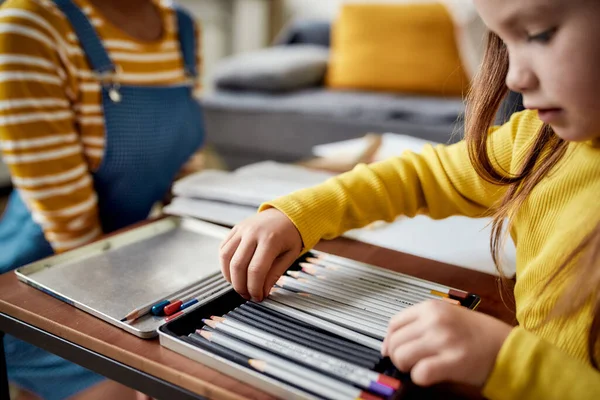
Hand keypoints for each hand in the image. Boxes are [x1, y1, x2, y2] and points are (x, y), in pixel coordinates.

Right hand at [219, 208, 302, 300]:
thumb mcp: (290, 255)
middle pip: (238, 265)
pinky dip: (225, 264)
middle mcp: (253, 233)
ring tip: (239, 285)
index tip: (258, 297)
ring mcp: (242, 229)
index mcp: (270, 239)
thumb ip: (275, 274)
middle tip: (247, 295)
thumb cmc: (290, 235)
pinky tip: (233, 273)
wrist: (286, 214)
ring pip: (226, 257)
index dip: (254, 288)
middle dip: (240, 286)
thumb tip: (262, 292)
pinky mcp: (235, 229)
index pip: (256, 270)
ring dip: (229, 277)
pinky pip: (223, 249)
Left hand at [382, 300, 511, 387]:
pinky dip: (420, 377)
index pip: (394, 323)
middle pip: (395, 341)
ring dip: (407, 367)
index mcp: (432, 307)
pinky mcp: (453, 361)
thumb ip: (421, 323)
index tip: (393, 350)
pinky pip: (420, 373)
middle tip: (410, 363)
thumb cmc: (478, 334)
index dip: (390, 340)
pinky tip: (430, 375)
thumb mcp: (448, 316)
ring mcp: (443, 340)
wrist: (508, 348)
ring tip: (421, 367)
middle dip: (398, 356)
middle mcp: (435, 321)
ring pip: (402, 356)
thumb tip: (391, 343)